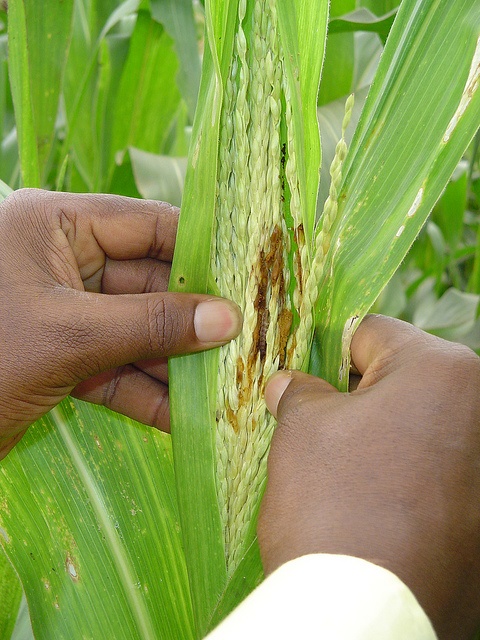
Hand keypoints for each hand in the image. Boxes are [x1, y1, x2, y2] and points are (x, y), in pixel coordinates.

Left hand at [0, 189, 240, 458]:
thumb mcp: (67, 336)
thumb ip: (150, 325)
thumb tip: (228, 319)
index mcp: (54, 225)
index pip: (148, 225)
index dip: (200, 252)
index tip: (249, 279)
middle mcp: (62, 261)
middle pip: (147, 283)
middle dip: (192, 319)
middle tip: (245, 345)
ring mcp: (62, 311)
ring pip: (134, 329)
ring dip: (174, 362)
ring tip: (224, 388)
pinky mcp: (58, 356)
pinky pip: (111, 366)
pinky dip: (142, 391)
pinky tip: (179, 417)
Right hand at [259, 314, 479, 639]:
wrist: (366, 616)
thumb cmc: (333, 503)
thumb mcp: (303, 428)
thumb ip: (301, 390)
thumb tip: (292, 383)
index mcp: (443, 369)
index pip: (371, 334)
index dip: (326, 352)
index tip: (305, 378)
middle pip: (404, 378)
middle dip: (358, 396)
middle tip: (321, 427)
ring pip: (421, 424)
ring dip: (384, 435)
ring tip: (346, 469)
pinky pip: (438, 469)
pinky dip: (406, 472)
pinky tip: (374, 501)